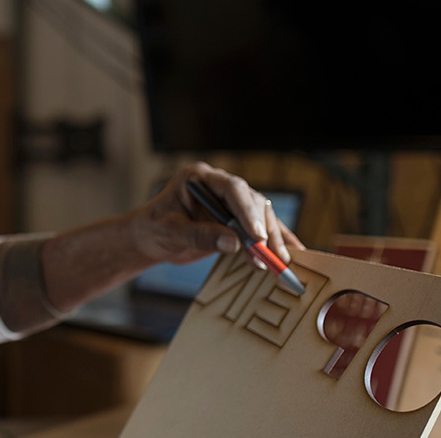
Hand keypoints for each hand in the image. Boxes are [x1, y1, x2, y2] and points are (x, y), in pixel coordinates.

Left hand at [131, 162, 303, 266]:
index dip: (247, 211)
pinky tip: (292, 253)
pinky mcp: (236, 218)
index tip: (257, 235)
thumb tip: (233, 242)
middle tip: (269, 256)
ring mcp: (229, 201)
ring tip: (277, 262)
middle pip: (251, 202)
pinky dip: (275, 240)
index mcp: (200, 177)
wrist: (148, 238)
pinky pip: (260, 227)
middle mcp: (218, 185)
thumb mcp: (170, 233)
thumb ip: (199, 236)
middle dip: (262, 230)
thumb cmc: (153, 229)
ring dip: (271, 239)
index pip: (231, 188)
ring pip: (260, 215)